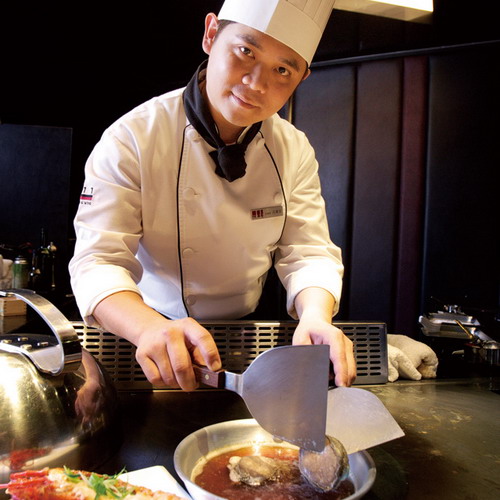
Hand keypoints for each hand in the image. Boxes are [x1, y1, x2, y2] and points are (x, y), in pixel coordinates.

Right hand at [94, 292, 220, 390]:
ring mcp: (154, 344)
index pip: (202, 338)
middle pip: (182, 366)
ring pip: (169, 377)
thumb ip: (202, 353)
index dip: (210, 355)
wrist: (150, 329)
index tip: (215, 369)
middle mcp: (170, 333)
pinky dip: (164, 383)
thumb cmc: (176, 337)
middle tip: (193, 384)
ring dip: (177, 383)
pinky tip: (167, 374)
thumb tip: (210, 373)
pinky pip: (156, 379)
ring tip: (179, 376)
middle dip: (190, 382)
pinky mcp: (142, 355)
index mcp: (187, 326)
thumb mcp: (192, 337)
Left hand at [293, 318, 355, 386]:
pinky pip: (349, 369)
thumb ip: (305, 353)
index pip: (340, 358)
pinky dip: (342, 375)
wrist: (315, 322)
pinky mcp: (349, 353)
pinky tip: (331, 375)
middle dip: (342, 380)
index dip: (340, 373)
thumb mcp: (300, 339)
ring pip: (351, 370)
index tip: (340, 384)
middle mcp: (344, 341)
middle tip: (329, 388)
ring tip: (327, 379)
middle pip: (349, 367)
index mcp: (333, 336)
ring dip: (342, 379)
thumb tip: (308, 368)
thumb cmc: (308, 329)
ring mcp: (348, 348)